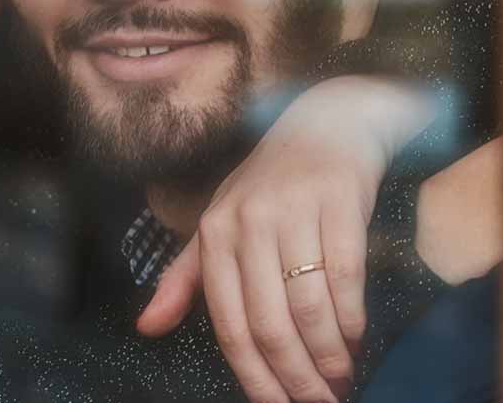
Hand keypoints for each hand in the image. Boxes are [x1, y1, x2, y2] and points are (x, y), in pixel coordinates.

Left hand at [136, 76, 433, 402]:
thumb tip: (145, 329)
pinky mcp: (340, 201)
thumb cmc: (269, 187)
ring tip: (340, 380)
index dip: (254, 377)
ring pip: (309, 306)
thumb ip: (184, 280)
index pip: (229, 325)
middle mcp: (249, 223)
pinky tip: (356, 339)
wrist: (327, 124)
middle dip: (296, 376)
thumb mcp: (219, 225)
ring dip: (328, 354)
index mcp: (214, 235)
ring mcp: (295, 210)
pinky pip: (346, 275)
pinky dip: (352, 317)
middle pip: (270, 323)